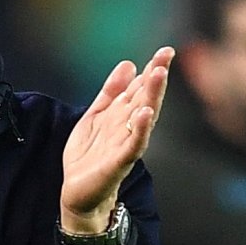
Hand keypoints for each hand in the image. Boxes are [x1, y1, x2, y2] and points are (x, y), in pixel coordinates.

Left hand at [59, 47, 173, 233]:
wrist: (79, 194)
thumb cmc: (90, 156)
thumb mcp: (96, 116)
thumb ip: (111, 92)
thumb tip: (129, 63)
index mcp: (123, 116)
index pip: (140, 88)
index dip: (152, 69)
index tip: (166, 50)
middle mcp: (129, 128)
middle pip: (145, 98)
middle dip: (156, 77)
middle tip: (166, 55)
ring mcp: (126, 144)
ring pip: (143, 117)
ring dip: (151, 96)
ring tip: (158, 74)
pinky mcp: (119, 162)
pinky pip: (133, 144)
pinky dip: (140, 129)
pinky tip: (145, 114)